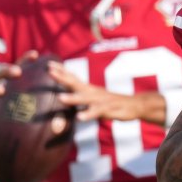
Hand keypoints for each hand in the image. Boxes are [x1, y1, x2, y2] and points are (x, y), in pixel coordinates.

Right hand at [0, 50, 39, 139]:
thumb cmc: (15, 118)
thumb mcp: (30, 114)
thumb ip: (45, 115)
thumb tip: (61, 125)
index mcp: (13, 83)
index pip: (20, 67)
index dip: (26, 59)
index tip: (35, 54)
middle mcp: (0, 86)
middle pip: (3, 73)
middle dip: (9, 70)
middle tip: (17, 72)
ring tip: (1, 90)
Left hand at [48, 61, 163, 122]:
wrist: (134, 104)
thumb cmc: (111, 103)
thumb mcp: (93, 99)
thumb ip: (80, 99)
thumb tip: (64, 100)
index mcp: (88, 89)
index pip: (73, 77)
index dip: (61, 70)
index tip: (48, 63)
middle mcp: (92, 92)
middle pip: (76, 83)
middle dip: (62, 78)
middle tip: (50, 71)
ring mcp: (100, 100)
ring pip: (85, 98)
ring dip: (73, 98)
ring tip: (60, 97)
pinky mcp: (107, 109)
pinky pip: (96, 112)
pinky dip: (88, 115)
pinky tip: (79, 117)